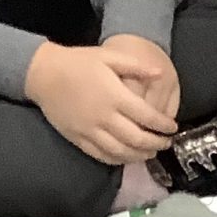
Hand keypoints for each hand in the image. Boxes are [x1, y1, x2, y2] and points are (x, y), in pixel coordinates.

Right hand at [25, 41, 178, 165]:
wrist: (43, 73)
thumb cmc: (79, 62)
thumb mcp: (109, 56)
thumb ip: (136, 66)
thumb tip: (161, 72)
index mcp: (115, 96)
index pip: (147, 117)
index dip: (163, 125)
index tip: (173, 128)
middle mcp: (103, 117)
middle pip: (136, 139)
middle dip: (156, 144)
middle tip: (167, 143)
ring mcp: (89, 130)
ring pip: (120, 152)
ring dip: (139, 155)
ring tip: (151, 153)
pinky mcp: (77, 138)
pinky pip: (100, 155)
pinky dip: (117, 160)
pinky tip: (127, 157)